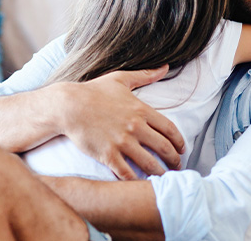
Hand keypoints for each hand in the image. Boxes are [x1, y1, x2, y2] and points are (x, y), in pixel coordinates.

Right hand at [55, 65, 184, 179]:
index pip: (170, 129)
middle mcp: (135, 127)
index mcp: (141, 110)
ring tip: (163, 178)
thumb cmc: (93, 91)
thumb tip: (165, 67)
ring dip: (160, 173)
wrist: (68, 106)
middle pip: (164, 148)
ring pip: (149, 163)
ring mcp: (122, 142)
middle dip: (174, 160)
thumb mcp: (120, 79)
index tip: (182, 149)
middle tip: (177, 166)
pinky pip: (127, 172)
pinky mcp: (108, 155)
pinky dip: (136, 181)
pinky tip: (140, 184)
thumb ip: (145, 75)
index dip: (179, 142)